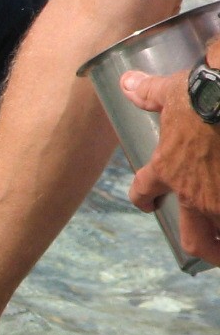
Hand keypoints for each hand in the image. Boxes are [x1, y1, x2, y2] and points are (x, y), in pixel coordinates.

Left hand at [120, 66, 219, 265]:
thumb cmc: (200, 93)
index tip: (145, 203)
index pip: (143, 190)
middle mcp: (196, 194)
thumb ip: (149, 93)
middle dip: (203, 248)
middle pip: (193, 237)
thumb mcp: (171, 92)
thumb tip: (125, 82)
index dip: (141, 197)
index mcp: (167, 170)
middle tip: (209, 252)